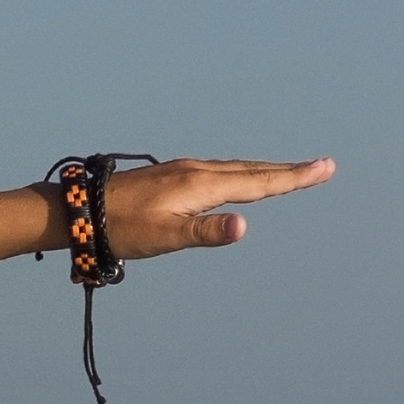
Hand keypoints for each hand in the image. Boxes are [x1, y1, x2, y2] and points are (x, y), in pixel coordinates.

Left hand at [90, 156, 334, 262]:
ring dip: (266, 170)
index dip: (293, 179)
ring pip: (236, 169)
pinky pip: (220, 171)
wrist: (79, 210)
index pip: (258, 183)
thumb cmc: (120, 229)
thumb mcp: (164, 237)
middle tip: (322, 166)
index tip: (324, 169)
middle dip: (288, 170)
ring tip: (290, 172)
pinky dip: (242, 173)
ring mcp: (184, 170)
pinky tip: (239, 178)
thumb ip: (205, 233)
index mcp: (201, 185)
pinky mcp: (173, 175)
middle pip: (253, 171)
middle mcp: (197, 171)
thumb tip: (243, 226)